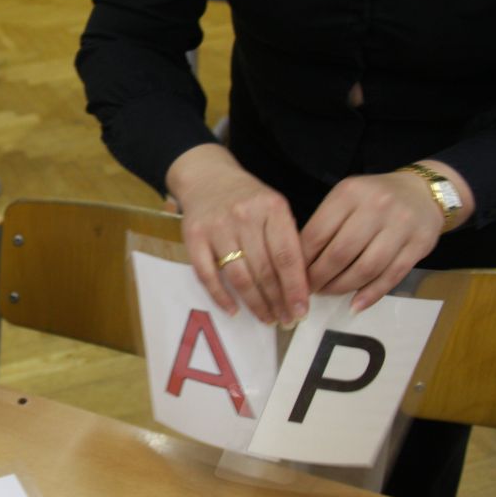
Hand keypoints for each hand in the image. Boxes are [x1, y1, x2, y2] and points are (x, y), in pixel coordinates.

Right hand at [166, 144, 309, 325]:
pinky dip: (221, 297)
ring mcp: (216, 227)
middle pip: (265, 269)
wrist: (206, 176)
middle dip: (278, 300)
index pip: (287, 255)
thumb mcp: (274, 208)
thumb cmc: (248, 198)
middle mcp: (244, 216)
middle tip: (287, 320)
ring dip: (255, 303)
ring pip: (239, 276)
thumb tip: (300, 287)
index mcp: (272, 208)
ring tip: (267, 318)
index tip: (302, 311)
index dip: (296, 287)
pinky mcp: (193, 237)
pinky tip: (234, 311)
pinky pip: (208, 275)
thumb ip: (286, 240)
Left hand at [301, 170, 445, 311]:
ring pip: (366, 268)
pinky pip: (392, 276)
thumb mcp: (346, 199)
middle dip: (320, 277)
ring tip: (329, 293)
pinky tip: (355, 304)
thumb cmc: (374, 199)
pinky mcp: (419, 244)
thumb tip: (299, 262)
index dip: (302, 260)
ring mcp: (401, 225)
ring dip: (342, 287)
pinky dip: (370, 294)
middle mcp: (376, 206)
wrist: (422, 193)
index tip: (293, 275)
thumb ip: (325, 224)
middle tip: (310, 289)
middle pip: (340, 253)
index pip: (318, 233)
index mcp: (349, 193)